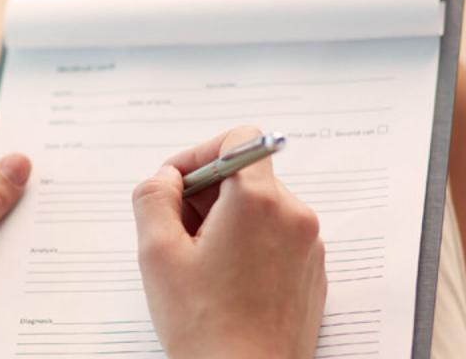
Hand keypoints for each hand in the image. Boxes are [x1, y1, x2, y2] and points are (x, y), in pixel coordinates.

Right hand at [132, 127, 325, 357]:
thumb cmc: (204, 326)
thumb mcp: (157, 253)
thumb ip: (153, 198)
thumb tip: (165, 179)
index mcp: (258, 202)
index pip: (239, 139)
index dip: (199, 155)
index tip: (176, 186)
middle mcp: (293, 216)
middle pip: (246, 175)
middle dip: (205, 194)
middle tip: (174, 232)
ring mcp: (308, 246)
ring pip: (259, 208)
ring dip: (224, 222)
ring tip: (197, 264)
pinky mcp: (311, 273)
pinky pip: (275, 239)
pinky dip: (246, 246)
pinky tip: (221, 282)